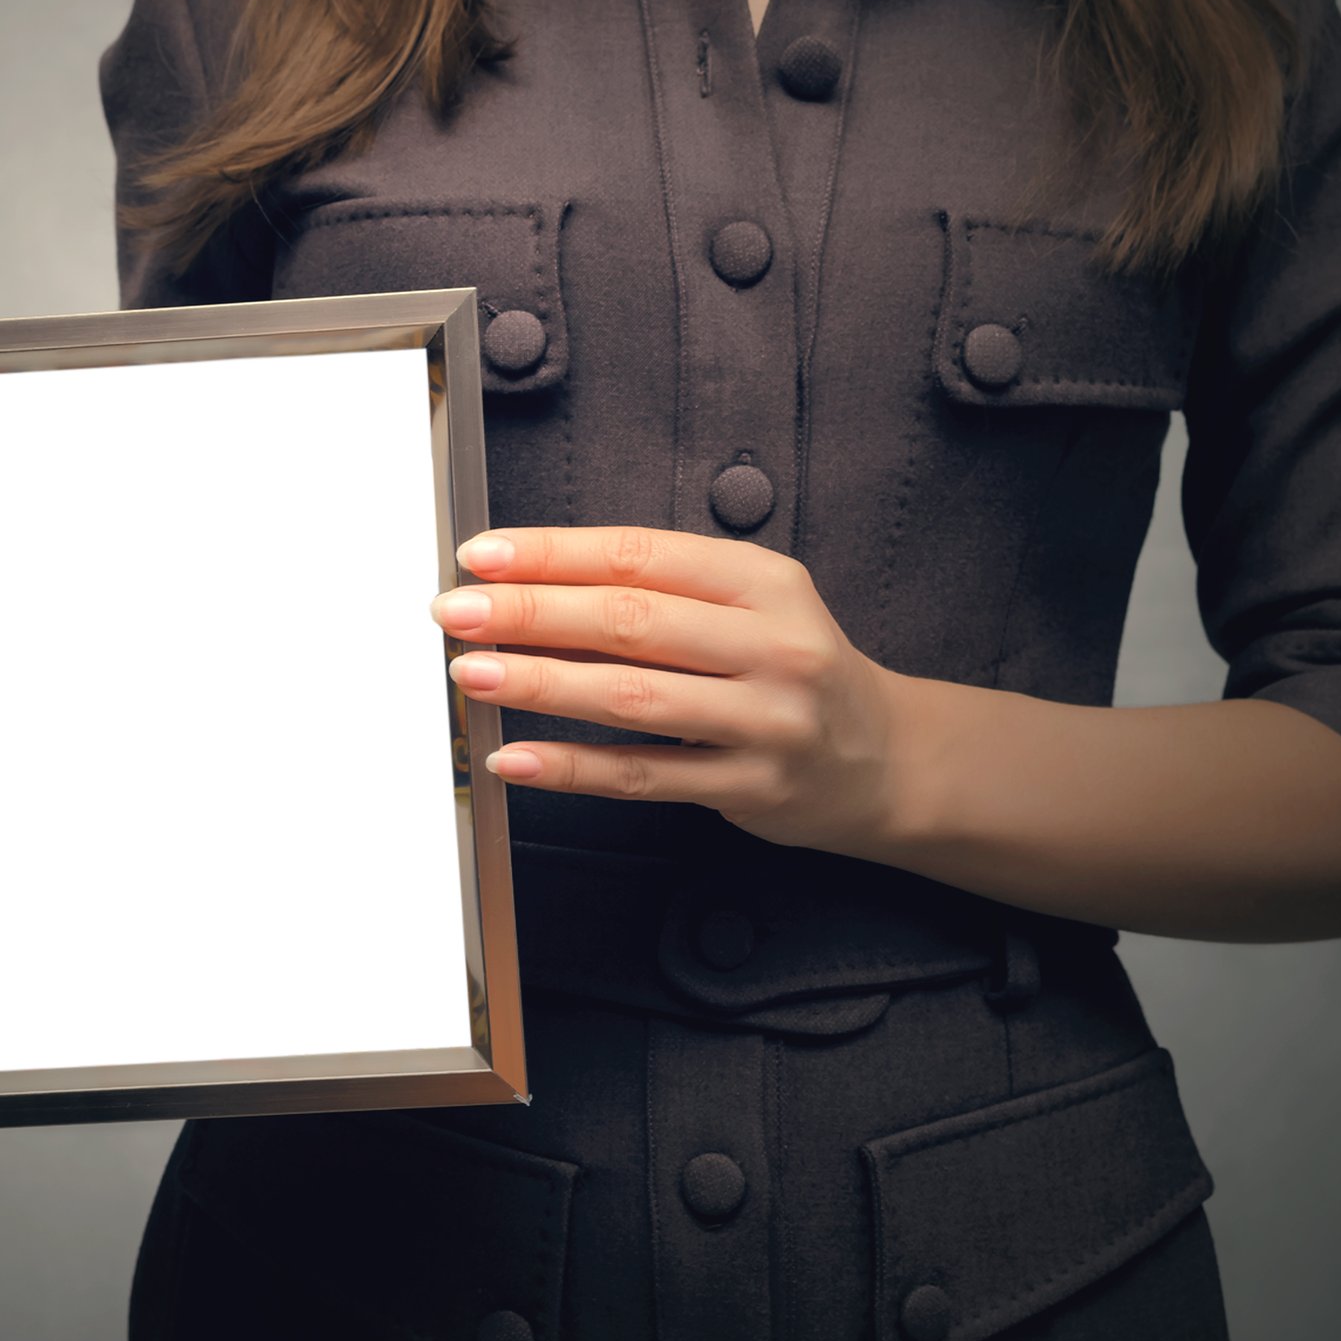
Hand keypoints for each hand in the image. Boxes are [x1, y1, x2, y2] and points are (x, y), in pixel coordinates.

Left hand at [430, 525, 911, 855]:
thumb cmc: (790, 669)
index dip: (555, 553)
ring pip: (633, 698)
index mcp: (762, 581)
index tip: (483, 555)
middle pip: (632, 621)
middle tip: (457, 612)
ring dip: (542, 684)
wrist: (884, 757)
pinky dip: (574, 767)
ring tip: (473, 674)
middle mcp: (771, 645)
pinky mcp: (753, 787)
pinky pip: (646, 776)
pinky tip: (517, 757)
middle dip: (531, 613)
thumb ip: (655, 597)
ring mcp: (767, 721)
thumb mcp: (746, 608)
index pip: (641, 556)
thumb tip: (529, 591)